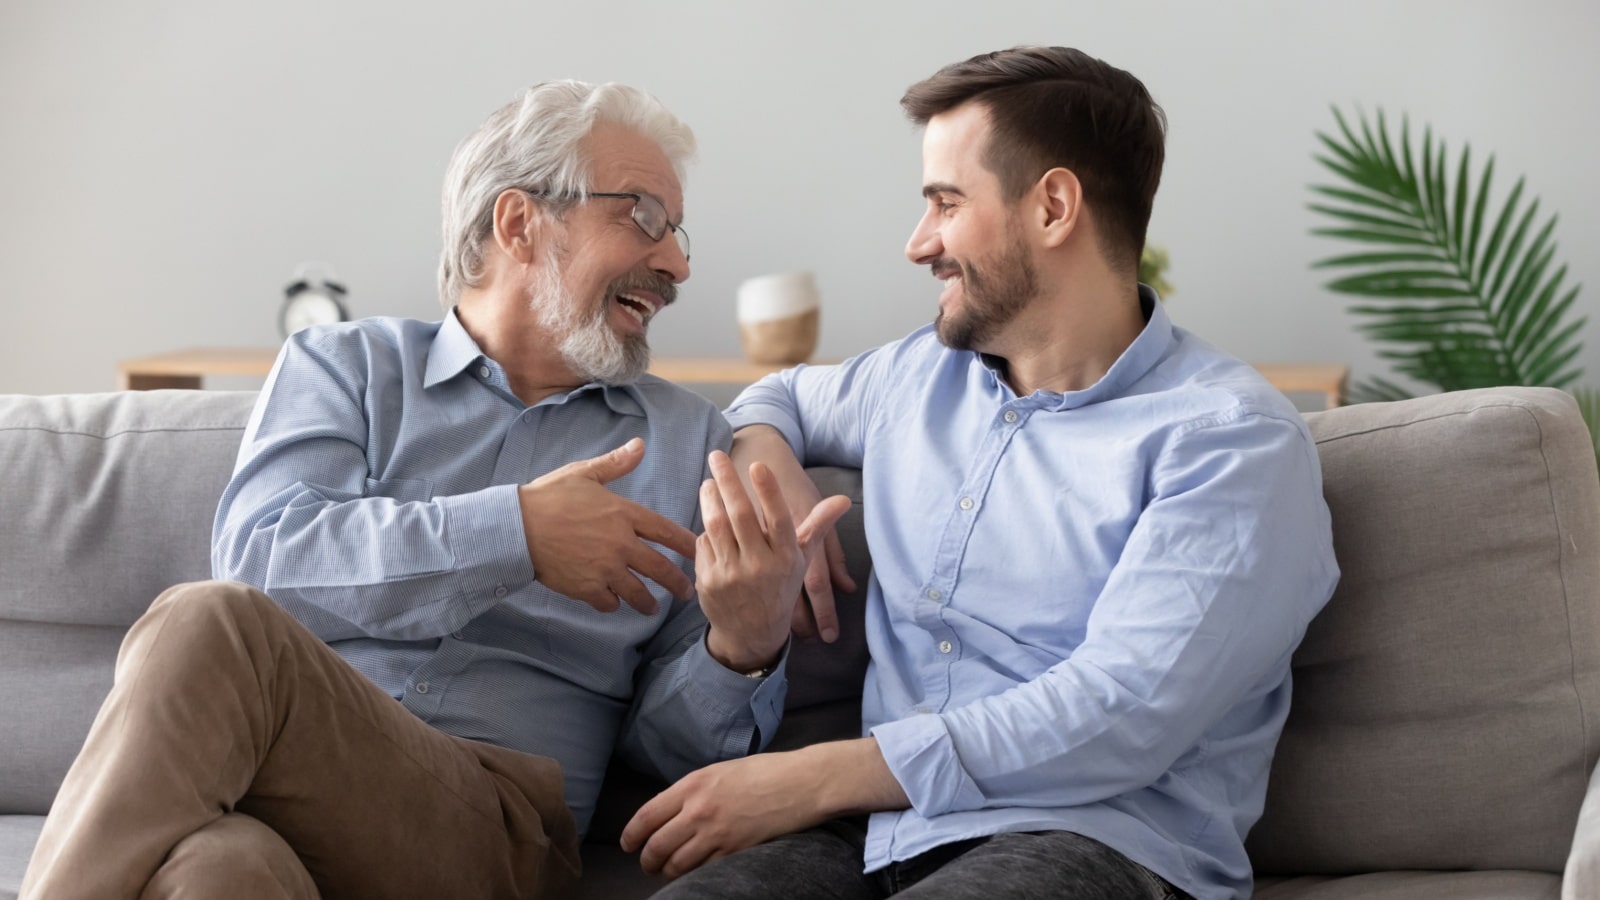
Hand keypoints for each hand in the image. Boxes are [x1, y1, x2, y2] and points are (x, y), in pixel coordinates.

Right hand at [518, 438, 696, 614]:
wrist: (516, 527)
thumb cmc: (548, 496)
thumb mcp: (584, 474)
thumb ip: (616, 463)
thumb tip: (639, 445)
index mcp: (624, 514)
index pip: (667, 532)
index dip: (687, 544)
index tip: (700, 552)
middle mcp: (621, 544)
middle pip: (660, 569)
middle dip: (677, 583)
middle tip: (687, 592)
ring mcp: (605, 569)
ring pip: (638, 592)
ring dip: (648, 602)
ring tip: (653, 608)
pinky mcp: (586, 588)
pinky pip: (609, 603)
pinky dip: (614, 605)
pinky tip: (615, 603)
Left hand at [619, 752, 825, 877]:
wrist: (800, 783)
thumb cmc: (763, 772)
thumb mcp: (719, 771)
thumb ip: (693, 791)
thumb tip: (671, 812)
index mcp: (692, 785)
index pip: (647, 816)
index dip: (631, 835)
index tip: (628, 844)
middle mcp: (699, 811)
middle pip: (657, 846)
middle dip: (647, 860)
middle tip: (647, 863)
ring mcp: (717, 834)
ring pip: (677, 865)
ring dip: (668, 871)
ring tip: (668, 870)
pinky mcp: (735, 852)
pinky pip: (704, 871)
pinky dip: (695, 875)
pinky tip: (696, 871)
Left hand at [698, 451, 850, 671]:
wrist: (753, 634)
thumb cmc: (780, 588)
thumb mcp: (801, 560)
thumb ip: (817, 526)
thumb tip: (843, 500)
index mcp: (786, 558)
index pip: (778, 519)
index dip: (768, 492)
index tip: (758, 465)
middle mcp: (760, 566)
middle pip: (741, 516)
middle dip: (728, 482)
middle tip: (718, 456)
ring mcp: (733, 574)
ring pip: (717, 526)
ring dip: (710, 499)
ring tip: (708, 481)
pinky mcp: (710, 581)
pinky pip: (704, 544)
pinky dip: (705, 529)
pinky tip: (707, 517)